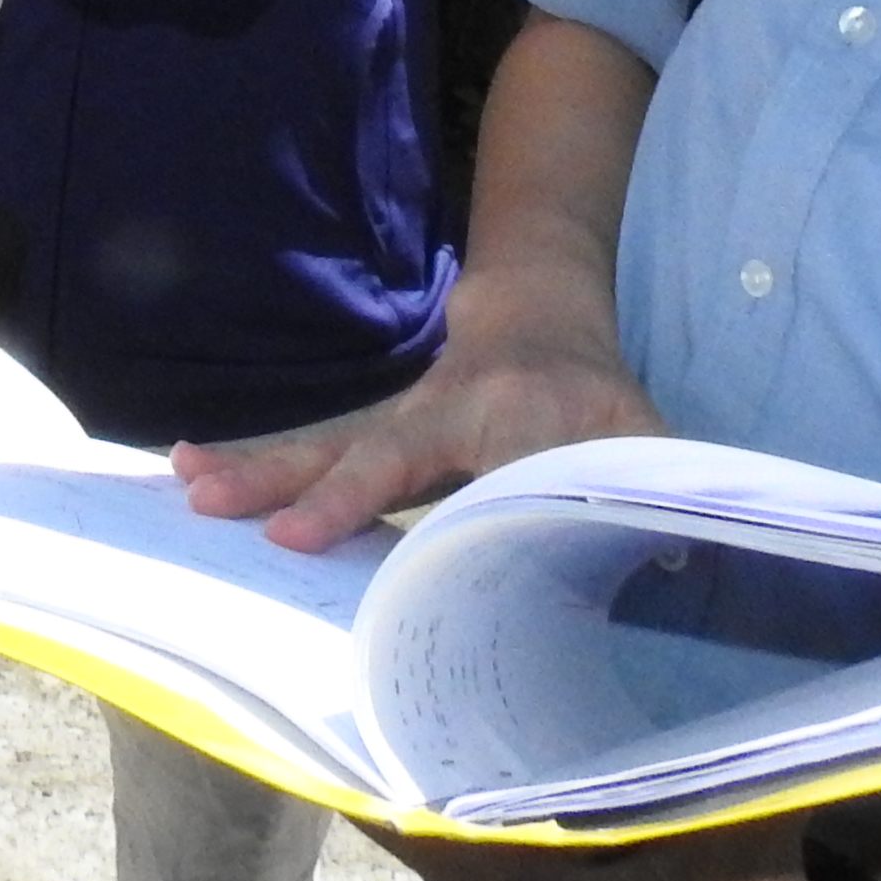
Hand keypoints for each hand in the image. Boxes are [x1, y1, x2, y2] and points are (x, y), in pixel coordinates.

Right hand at [172, 321, 664, 552]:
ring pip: (323, 446)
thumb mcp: (637, 432)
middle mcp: (436, 411)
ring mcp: (393, 420)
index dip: (391, 496)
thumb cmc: (591, 397)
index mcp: (505, 414)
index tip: (333, 537)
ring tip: (191, 485)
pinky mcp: (367, 435)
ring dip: (256, 469)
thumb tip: (691, 561)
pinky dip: (250, 465)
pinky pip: (310, 453)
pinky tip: (189, 474)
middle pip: (367, 448)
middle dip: (308, 484)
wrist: (540, 318)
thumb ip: (654, 488)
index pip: (448, 461)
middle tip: (250, 518)